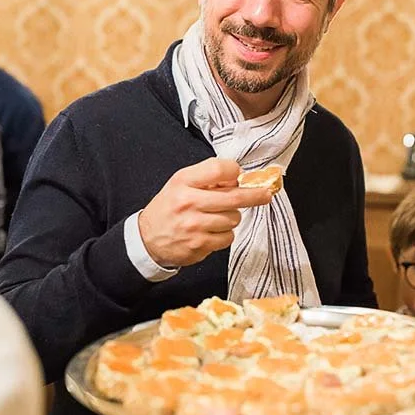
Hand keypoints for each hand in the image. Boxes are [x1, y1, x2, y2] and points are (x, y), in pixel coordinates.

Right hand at [138, 158, 273, 267]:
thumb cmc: (169, 208)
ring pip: (234, 219)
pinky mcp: (200, 245)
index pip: (219, 169)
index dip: (234, 172)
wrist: (148, 238)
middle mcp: (188, 202)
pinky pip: (228, 237)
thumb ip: (207, 177)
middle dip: (255, 195)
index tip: (238, 175)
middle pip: (234, 197)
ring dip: (231, 217)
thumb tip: (239, 178)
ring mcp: (194, 226)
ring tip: (216, 216)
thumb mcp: (181, 183)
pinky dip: (225, 234)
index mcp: (183, 182)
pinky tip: (211, 231)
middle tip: (266, 194)